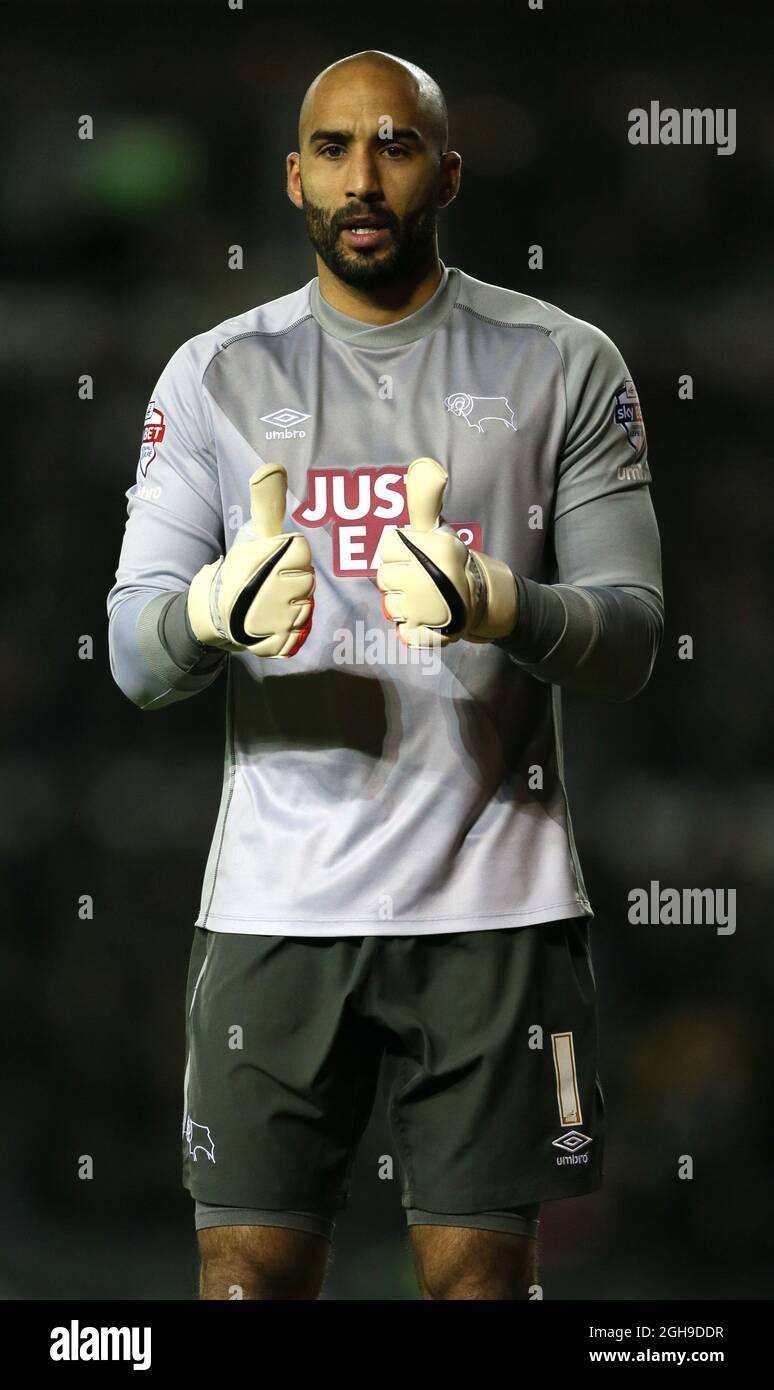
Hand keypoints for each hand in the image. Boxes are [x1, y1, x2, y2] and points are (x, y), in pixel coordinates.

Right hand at [187, 464, 314, 657]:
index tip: (274, 561)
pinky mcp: (278, 643)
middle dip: (292, 582)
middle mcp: (270, 588)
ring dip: (291, 607)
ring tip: (269, 605)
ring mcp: (275, 619)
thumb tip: (273, 466)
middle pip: (307, 579)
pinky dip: (288, 631)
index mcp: (264, 558)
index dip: (291, 556)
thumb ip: (265, 502)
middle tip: (270, 585)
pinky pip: (300, 634)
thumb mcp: (251, 536)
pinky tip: (271, 625)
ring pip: (306, 607)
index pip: (302, 550)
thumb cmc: (239, 573)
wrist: (212, 616)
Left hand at [376, 457, 517, 646]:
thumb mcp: (437, 528)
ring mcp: (426, 610)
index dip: (399, 551)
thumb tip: (425, 466)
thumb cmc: (451, 560)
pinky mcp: (427, 634)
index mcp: (431, 549)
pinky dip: (411, 627)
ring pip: (389, 604)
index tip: (415, 555)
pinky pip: (402, 630)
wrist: (482, 599)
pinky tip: (425, 618)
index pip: (387, 547)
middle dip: (399, 577)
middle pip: (384, 577)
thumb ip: (424, 499)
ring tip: (424, 597)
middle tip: (420, 577)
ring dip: (403, 602)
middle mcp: (428, 579)